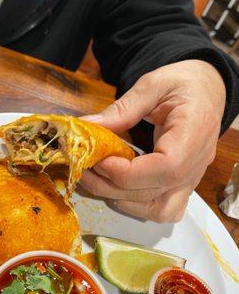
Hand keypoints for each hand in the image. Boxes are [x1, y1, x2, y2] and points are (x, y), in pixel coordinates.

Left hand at [81, 60, 225, 222]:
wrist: (207, 91)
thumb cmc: (184, 83)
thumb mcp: (153, 85)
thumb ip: (122, 109)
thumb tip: (88, 127)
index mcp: (195, 132)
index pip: (165, 168)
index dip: (127, 171)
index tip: (98, 160)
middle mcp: (197, 164)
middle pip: (156, 193)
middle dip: (112, 186)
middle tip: (86, 168)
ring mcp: (192, 178)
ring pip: (161, 210)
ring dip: (124, 200)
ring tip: (98, 179)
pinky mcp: (183, 184)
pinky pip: (165, 209)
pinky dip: (139, 206)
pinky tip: (120, 189)